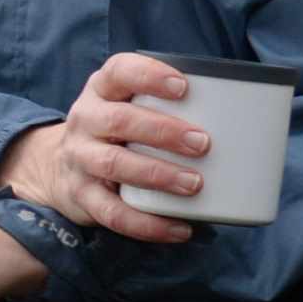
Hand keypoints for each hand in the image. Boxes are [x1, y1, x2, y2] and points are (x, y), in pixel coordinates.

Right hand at [0, 52, 213, 244]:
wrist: (57, 168)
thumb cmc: (115, 133)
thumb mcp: (127, 106)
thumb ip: (166, 107)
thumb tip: (245, 123)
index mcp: (102, 91)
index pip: (119, 72)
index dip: (149, 76)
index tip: (184, 87)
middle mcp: (86, 120)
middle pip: (119, 120)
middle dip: (163, 131)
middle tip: (203, 143)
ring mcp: (80, 159)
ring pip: (114, 164)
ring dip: (157, 174)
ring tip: (194, 184)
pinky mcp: (81, 196)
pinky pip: (112, 212)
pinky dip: (147, 224)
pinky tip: (179, 228)